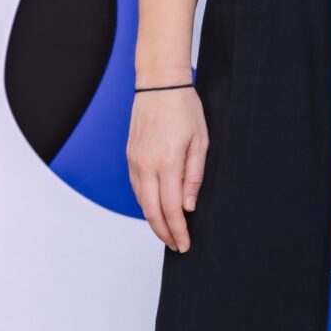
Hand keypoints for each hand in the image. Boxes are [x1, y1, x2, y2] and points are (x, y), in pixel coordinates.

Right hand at [128, 86, 208, 250]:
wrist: (158, 84)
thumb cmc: (184, 109)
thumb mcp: (200, 142)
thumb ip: (194, 176)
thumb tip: (189, 206)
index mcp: (167, 163)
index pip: (171, 209)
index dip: (178, 231)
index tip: (184, 245)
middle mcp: (146, 165)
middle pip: (151, 211)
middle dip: (164, 232)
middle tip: (176, 245)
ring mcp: (135, 161)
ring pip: (141, 201)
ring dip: (153, 220)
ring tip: (168, 232)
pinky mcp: (130, 156)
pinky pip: (136, 187)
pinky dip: (145, 203)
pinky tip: (156, 209)